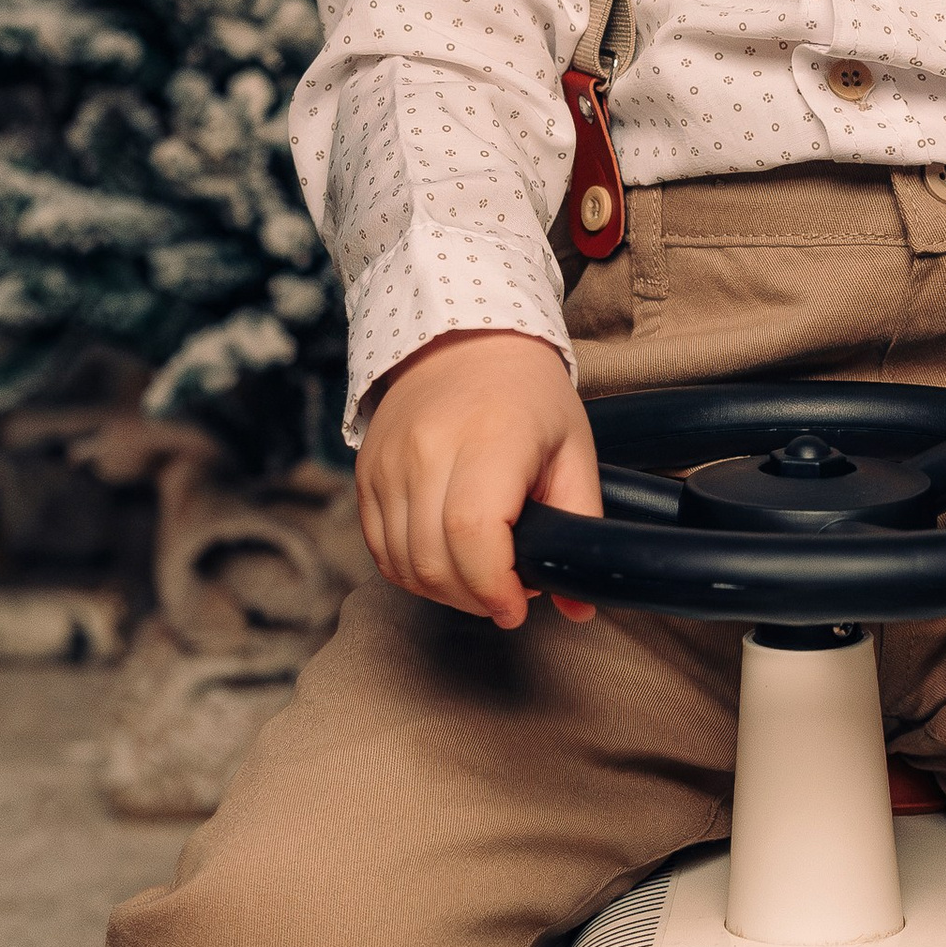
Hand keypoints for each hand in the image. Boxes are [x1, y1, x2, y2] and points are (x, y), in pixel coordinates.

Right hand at [358, 330, 602, 629]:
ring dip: (442, 590)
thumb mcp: (573, 449)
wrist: (463, 341)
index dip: (494, 588)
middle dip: (474, 599)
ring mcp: (388, 461)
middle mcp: (428, 450)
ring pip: (402, 563)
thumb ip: (579, 525)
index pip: (474, 535)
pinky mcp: (365, 471)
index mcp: (489, 440)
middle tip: (505, 592)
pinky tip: (445, 560)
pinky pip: (379, 548)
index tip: (516, 606)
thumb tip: (580, 606)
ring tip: (477, 575)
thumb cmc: (527, 396)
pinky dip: (411, 570)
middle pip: (434, 560)